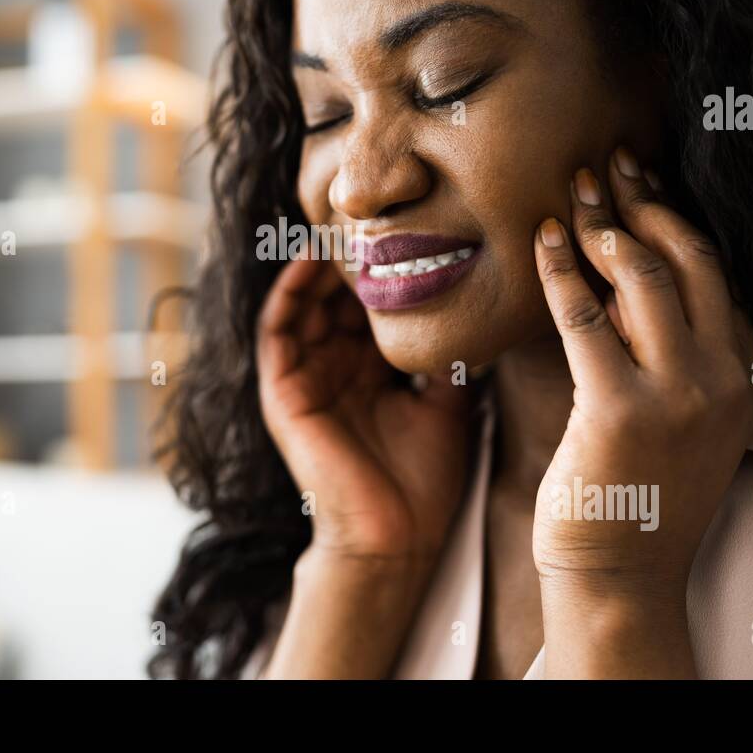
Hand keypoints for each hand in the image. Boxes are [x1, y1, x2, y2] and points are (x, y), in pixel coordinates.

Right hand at [256, 254, 473, 564]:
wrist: (397, 537)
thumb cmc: (424, 480)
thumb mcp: (447, 403)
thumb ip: (448, 358)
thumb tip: (476, 308)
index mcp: (369, 372)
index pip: (367, 307)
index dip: (382, 268)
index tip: (408, 229)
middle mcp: (334, 370)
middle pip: (333, 298)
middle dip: (349, 257)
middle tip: (372, 215)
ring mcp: (306, 380)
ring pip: (303, 305)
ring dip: (317, 266)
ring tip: (341, 226)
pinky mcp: (284, 393)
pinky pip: (276, 332)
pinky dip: (288, 293)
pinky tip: (310, 261)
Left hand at [530, 147, 752, 606]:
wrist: (623, 570)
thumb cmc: (641, 484)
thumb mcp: (687, 410)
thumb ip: (678, 345)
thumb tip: (628, 265)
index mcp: (748, 370)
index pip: (715, 268)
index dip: (674, 215)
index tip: (641, 180)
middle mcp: (724, 375)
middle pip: (688, 256)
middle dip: (644, 200)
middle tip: (608, 164)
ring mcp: (679, 392)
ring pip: (641, 274)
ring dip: (602, 223)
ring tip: (573, 193)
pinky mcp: (620, 408)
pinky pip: (583, 313)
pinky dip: (558, 269)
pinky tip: (539, 241)